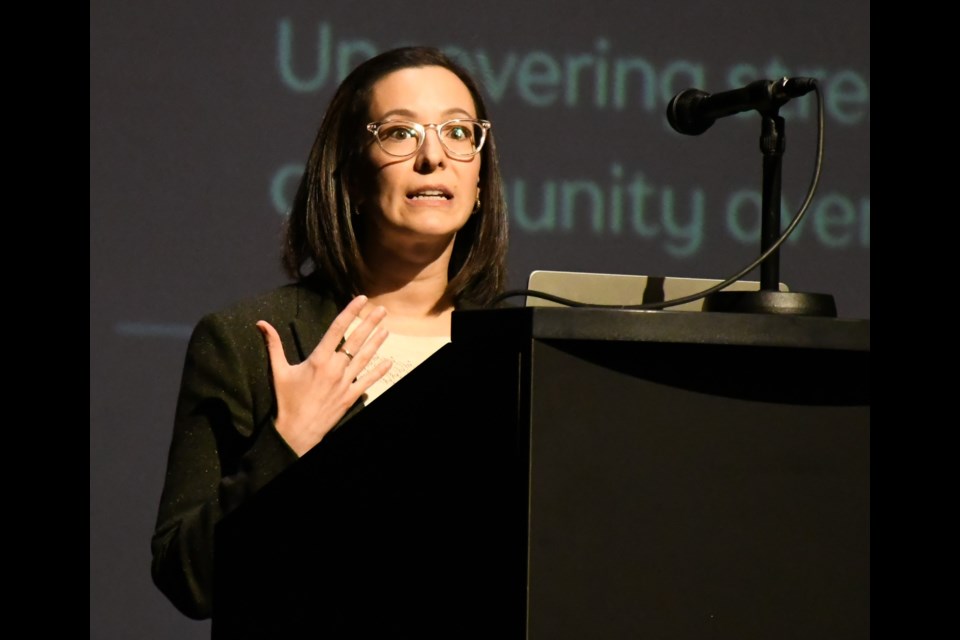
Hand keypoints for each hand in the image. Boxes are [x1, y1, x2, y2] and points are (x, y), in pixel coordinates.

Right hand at [256, 295, 391, 455]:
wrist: (297, 431)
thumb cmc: (287, 400)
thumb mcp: (278, 371)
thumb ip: (273, 345)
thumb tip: (261, 323)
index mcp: (318, 359)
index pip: (337, 329)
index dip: (350, 312)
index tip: (361, 299)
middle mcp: (335, 368)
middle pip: (356, 341)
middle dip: (370, 323)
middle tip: (381, 310)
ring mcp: (345, 383)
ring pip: (365, 358)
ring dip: (376, 343)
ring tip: (386, 329)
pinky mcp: (350, 397)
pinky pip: (368, 381)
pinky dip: (379, 371)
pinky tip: (389, 362)